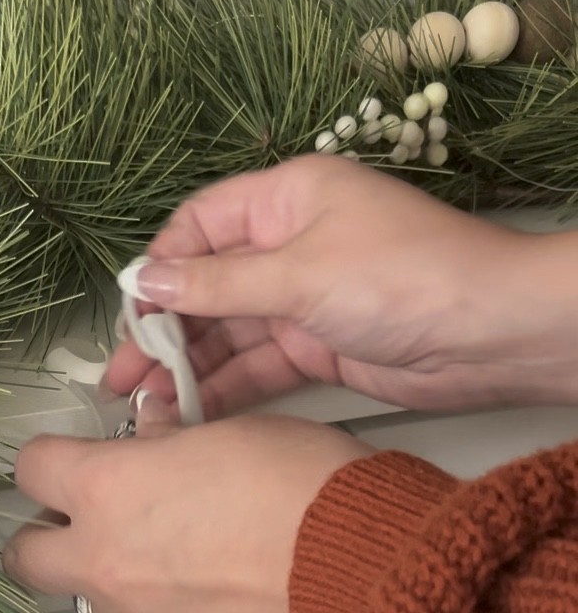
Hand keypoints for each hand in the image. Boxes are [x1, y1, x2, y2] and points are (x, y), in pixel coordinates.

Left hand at [4, 414, 369, 612]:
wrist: (361, 574)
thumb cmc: (301, 485)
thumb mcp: (231, 433)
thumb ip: (170, 442)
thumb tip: (150, 441)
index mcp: (107, 489)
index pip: (32, 468)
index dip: (51, 458)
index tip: (76, 458)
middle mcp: (104, 561)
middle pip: (25, 557)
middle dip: (43, 537)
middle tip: (87, 522)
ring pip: (91, 599)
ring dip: (112, 576)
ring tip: (172, 557)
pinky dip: (161, 612)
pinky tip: (209, 593)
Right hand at [106, 157, 577, 417]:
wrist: (490, 333)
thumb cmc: (407, 276)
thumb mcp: (299, 274)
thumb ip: (217, 285)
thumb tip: (146, 283)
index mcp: (287, 198)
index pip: (200, 226)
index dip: (160, 268)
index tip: (128, 314)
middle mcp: (291, 244)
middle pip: (206, 287)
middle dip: (162, 332)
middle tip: (122, 377)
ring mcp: (305, 300)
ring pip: (227, 334)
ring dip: (187, 369)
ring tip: (146, 409)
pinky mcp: (319, 347)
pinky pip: (256, 368)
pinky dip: (223, 390)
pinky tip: (188, 414)